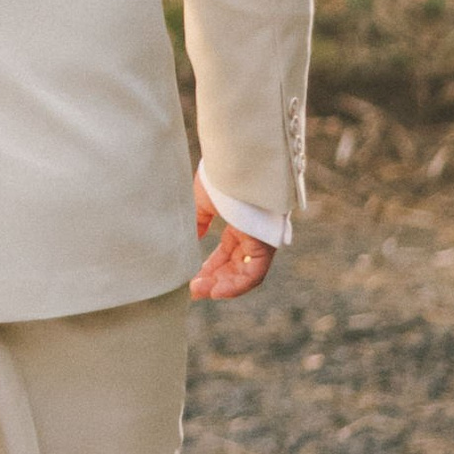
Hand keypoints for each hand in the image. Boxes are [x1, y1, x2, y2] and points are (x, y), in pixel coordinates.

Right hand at [189, 168, 274, 302]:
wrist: (237, 161)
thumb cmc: (220, 175)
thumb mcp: (202, 200)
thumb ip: (197, 222)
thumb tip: (187, 238)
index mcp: (240, 222)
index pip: (228, 252)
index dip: (211, 267)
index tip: (192, 278)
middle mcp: (253, 233)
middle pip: (236, 265)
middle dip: (214, 279)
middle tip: (193, 289)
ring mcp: (261, 238)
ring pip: (245, 272)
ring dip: (223, 285)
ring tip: (201, 292)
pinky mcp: (266, 243)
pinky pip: (255, 273)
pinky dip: (236, 285)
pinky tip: (217, 291)